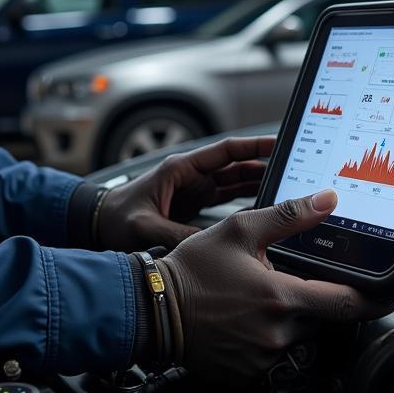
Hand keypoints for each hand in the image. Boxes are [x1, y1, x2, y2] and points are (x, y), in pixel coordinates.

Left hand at [96, 135, 275, 252]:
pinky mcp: (196, 206)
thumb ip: (176, 236)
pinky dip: (248, 203)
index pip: (226, 151)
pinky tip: (267, 210)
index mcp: (180, 169)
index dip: (254, 146)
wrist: (98, 227)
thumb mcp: (145, 228)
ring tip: (289, 191)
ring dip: (261, 185)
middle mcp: (192, 176)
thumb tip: (208, 248)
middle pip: (237, 166)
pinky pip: (229, 200)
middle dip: (266, 167)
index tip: (280, 144)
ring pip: (237, 183)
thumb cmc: (115, 220)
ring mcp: (196, 190)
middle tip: (295, 172)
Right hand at [159, 189, 392, 379]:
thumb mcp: (239, 230)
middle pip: (323, 322)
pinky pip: (273, 358)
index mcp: (282, 298)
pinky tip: (245, 322)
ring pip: (298, 340)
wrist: (152, 310)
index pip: (348, 305)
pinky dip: (268, 340)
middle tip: (295, 285)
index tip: (386, 297)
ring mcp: (263, 358)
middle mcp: (277, 333)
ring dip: (291, 322)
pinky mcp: (247, 374)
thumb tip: (326, 200)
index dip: (374, 301)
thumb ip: (288, 216)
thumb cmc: (191, 272)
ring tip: (259, 302)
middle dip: (318, 304)